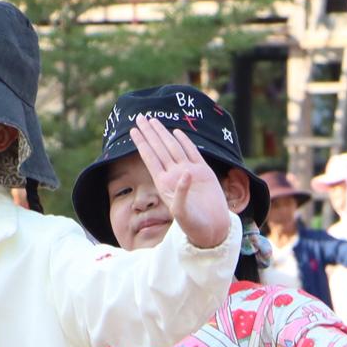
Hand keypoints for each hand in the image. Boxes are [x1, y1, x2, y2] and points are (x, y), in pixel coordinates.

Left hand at [133, 116, 233, 249]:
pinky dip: (185, 141)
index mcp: (164, 183)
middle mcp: (175, 175)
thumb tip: (184, 172)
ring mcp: (189, 171)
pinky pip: (192, 152)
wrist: (213, 229)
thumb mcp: (182, 214)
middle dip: (149, 132)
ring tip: (153, 120)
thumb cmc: (194, 226)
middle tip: (140, 117)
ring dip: (163, 133)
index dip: (142, 143)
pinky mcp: (204, 172)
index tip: (133, 130)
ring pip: (173, 147)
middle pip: (159, 148)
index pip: (150, 158)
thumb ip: (180, 194)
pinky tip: (176, 132)